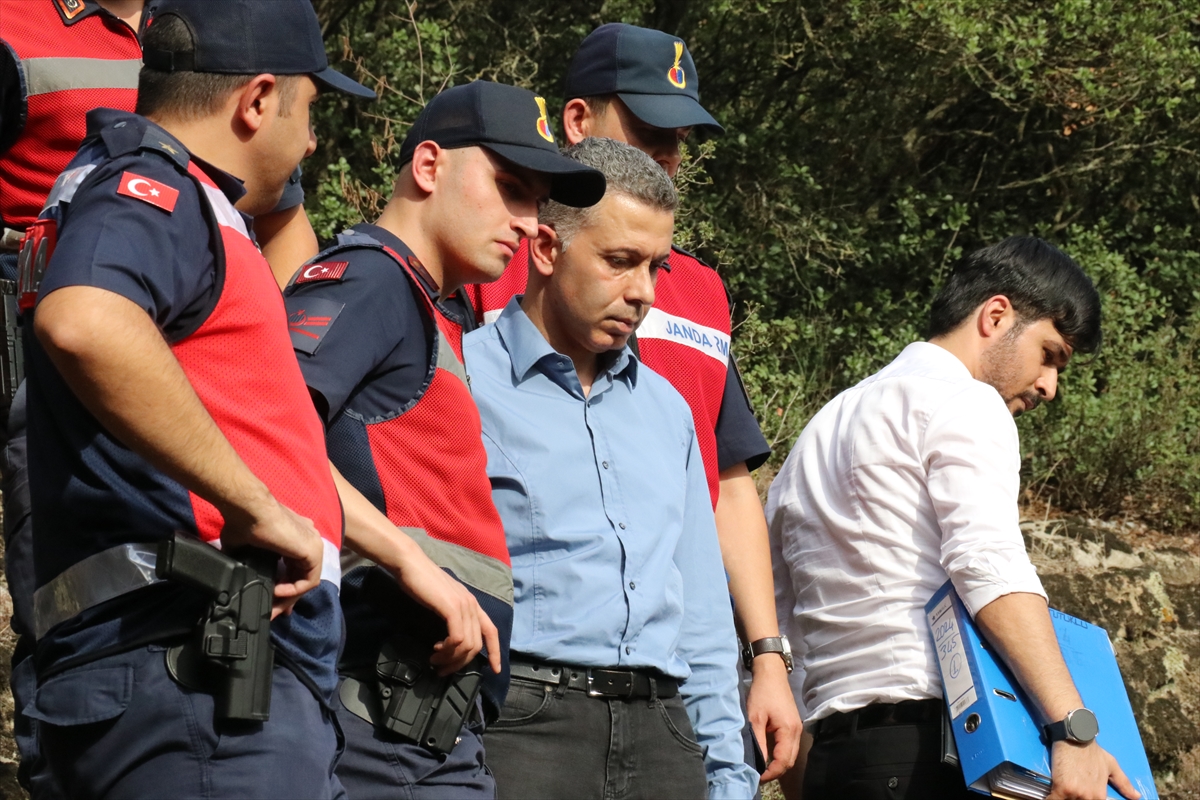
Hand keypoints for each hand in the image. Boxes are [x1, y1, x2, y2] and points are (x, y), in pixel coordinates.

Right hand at [221, 495, 323, 618]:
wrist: (248, 508)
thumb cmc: (242, 521)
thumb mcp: (242, 547)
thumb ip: (246, 561)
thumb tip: (232, 578)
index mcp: (294, 537)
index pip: (296, 568)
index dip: (286, 588)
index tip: (273, 603)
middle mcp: (308, 540)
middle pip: (302, 577)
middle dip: (288, 599)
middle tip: (273, 613)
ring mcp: (313, 545)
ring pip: (307, 581)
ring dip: (289, 598)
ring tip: (272, 608)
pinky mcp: (313, 550)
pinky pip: (309, 580)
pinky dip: (293, 590)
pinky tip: (276, 592)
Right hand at [389, 541, 501, 675]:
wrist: (410, 565)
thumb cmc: (422, 584)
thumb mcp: (443, 603)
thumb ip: (452, 618)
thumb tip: (452, 641)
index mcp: (473, 604)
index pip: (492, 631)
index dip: (495, 652)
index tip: (495, 670)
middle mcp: (472, 605)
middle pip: (477, 644)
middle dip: (461, 663)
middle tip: (443, 670)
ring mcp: (463, 605)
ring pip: (468, 644)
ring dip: (451, 659)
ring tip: (435, 661)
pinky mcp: (452, 608)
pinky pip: (457, 638)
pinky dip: (447, 649)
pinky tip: (436, 650)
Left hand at [746, 654, 802, 781]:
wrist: (771, 673)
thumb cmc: (762, 693)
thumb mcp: (755, 717)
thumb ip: (758, 741)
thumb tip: (757, 762)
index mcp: (789, 730)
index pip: (783, 761)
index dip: (771, 773)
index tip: (757, 777)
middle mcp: (796, 732)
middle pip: (789, 761)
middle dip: (776, 771)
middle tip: (759, 775)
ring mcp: (797, 729)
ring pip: (791, 755)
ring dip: (778, 764)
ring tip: (762, 768)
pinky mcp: (793, 725)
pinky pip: (789, 746)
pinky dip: (781, 755)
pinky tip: (769, 755)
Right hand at [1048, 740, 1138, 799]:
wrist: (1076, 737)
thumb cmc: (1092, 751)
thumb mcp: (1111, 765)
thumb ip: (1124, 783)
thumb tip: (1137, 797)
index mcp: (1100, 795)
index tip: (1078, 796)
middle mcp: (1089, 797)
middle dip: (1072, 798)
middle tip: (1069, 792)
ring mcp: (1076, 793)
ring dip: (1062, 798)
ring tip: (1060, 792)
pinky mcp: (1061, 788)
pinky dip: (1050, 799)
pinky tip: (1049, 797)